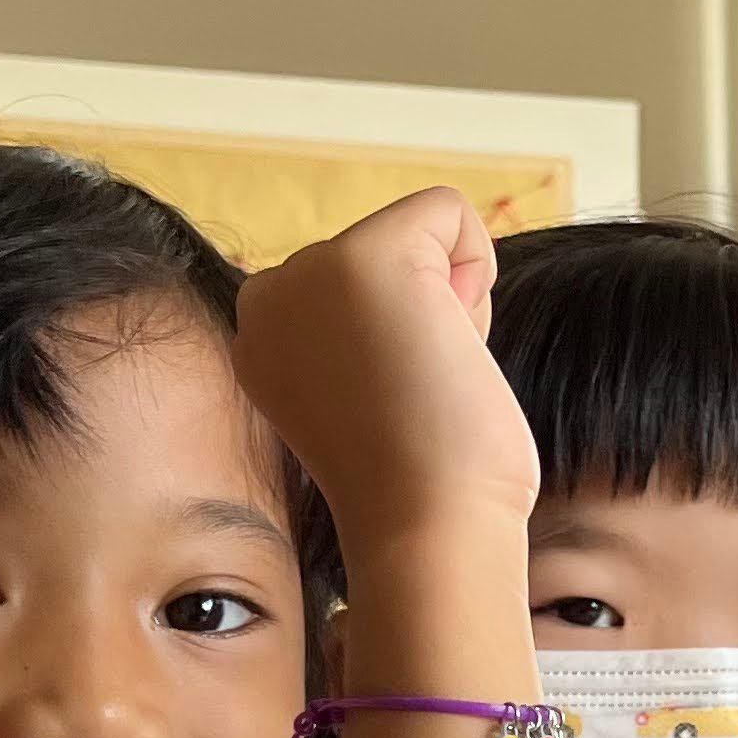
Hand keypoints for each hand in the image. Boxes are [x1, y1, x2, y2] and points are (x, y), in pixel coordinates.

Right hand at [230, 186, 535, 550]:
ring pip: (419, 236)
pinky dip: (476, 263)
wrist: (426, 527)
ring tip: (427, 378)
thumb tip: (413, 314)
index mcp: (261, 336)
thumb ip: (362, 344)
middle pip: (390, 254)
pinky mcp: (363, 257)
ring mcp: (307, 272)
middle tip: (414, 396)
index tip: (391, 404)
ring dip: (452, 303)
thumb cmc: (420, 486)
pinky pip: (447, 209)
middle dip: (427, 312)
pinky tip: (451, 341)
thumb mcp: (363, 398)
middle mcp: (266, 296)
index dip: (403, 338)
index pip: (359, 288)